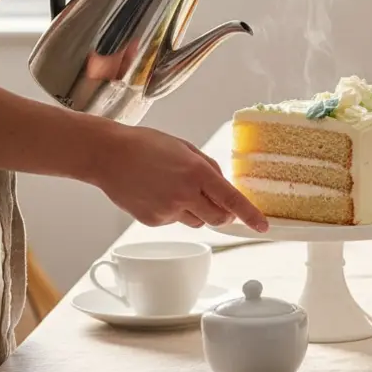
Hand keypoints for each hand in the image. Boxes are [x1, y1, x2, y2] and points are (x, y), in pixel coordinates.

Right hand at [91, 125, 268, 231]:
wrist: (108, 155)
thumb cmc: (147, 146)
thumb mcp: (186, 149)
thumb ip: (208, 168)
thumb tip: (223, 188)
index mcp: (198, 173)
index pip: (232, 199)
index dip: (250, 215)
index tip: (263, 226)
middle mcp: (185, 194)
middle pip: (218, 218)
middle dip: (223, 213)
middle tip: (214, 201)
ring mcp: (168, 210)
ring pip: (197, 221)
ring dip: (196, 211)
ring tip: (173, 189)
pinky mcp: (153, 220)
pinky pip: (174, 221)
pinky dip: (172, 212)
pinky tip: (156, 193)